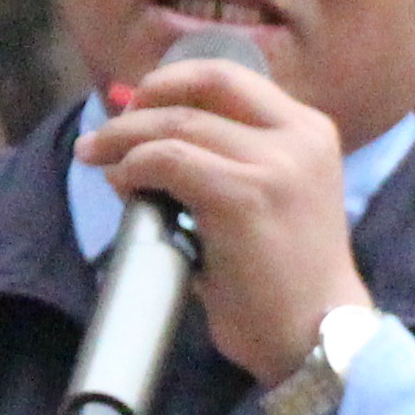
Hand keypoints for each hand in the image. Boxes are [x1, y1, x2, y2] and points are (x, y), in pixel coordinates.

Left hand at [74, 52, 368, 383]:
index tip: (138, 103)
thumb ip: (229, 161)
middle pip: (204, 86)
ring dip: (126, 138)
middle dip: (143, 102)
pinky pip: (169, 160)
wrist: (316, 336)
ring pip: (179, 122)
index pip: (231, 78)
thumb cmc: (284, 281)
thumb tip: (150, 142)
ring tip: (98, 158)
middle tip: (105, 134)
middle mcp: (299, 136)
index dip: (175, 81)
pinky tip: (123, 186)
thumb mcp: (272, 198)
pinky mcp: (244, 196)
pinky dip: (134, 167)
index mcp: (310, 131)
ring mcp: (275, 164)